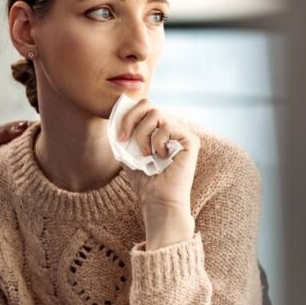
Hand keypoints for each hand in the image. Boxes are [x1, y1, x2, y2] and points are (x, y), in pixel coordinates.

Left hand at [117, 99, 199, 248]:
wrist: (158, 201)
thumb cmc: (145, 181)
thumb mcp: (128, 153)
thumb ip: (125, 134)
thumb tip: (115, 117)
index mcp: (157, 130)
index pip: (142, 107)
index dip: (127, 116)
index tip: (119, 137)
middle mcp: (171, 128)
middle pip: (148, 103)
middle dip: (130, 119)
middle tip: (125, 139)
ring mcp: (181, 133)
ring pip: (156, 113)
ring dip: (142, 134)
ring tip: (146, 154)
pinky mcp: (190, 140)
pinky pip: (167, 126)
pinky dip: (157, 142)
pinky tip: (160, 157)